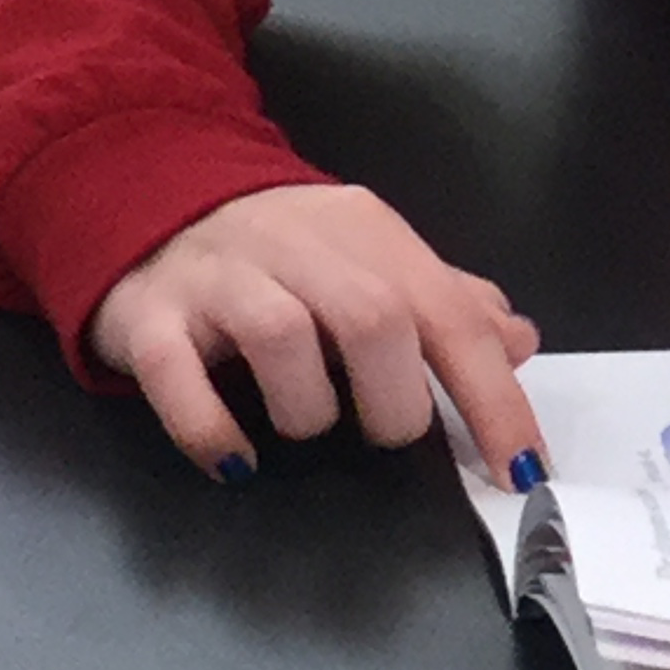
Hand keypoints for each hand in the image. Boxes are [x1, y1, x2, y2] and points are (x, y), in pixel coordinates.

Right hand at [86, 181, 545, 490]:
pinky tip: (237, 460)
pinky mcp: (149, 315)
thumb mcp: (373, 261)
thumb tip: (518, 343)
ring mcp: (220, 277)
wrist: (156, 200)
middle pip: (373, 319)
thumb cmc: (283, 251)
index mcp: (368, 234)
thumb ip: (445, 302)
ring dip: (309, 411)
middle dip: (395, 403)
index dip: (494, 398)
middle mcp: (298, 245)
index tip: (520, 469)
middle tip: (384, 431)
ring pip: (281, 338)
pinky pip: (177, 374)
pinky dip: (211, 429)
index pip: (450, 316)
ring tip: (308, 425)